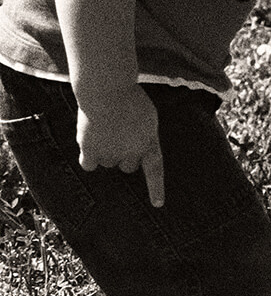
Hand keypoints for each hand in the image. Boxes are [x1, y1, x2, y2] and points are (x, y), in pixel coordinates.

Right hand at [76, 85, 164, 207]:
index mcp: (149, 142)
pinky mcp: (90, 151)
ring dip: (106, 151)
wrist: (107, 91)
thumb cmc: (129, 98)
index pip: (155, 170)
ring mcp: (110, 154)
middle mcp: (131, 152)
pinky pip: (89, 165)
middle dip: (125, 155)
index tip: (157, 205)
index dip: (156, 189)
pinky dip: (88, 157)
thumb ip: (143, 136)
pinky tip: (89, 141)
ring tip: (105, 129)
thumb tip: (131, 151)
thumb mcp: (148, 116)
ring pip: (107, 163)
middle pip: (128, 166)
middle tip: (120, 135)